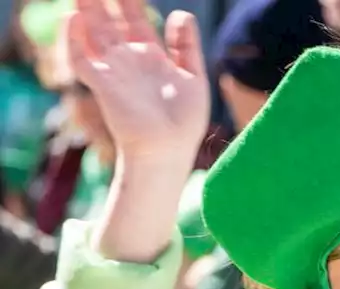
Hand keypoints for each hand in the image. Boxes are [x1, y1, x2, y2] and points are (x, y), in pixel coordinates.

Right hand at [64, 0, 208, 162]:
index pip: (135, 19)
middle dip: (102, 0)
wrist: (169, 151)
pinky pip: (80, 57)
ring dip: (85, 10)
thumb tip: (180, 12)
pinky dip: (72, 38)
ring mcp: (114, 71)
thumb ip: (186, 45)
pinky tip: (72, 16)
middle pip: (110, 21)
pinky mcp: (102, 84)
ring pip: (93, 32)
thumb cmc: (184, 122)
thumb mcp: (194, 77)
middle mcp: (129, 60)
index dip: (129, 1)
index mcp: (151, 56)